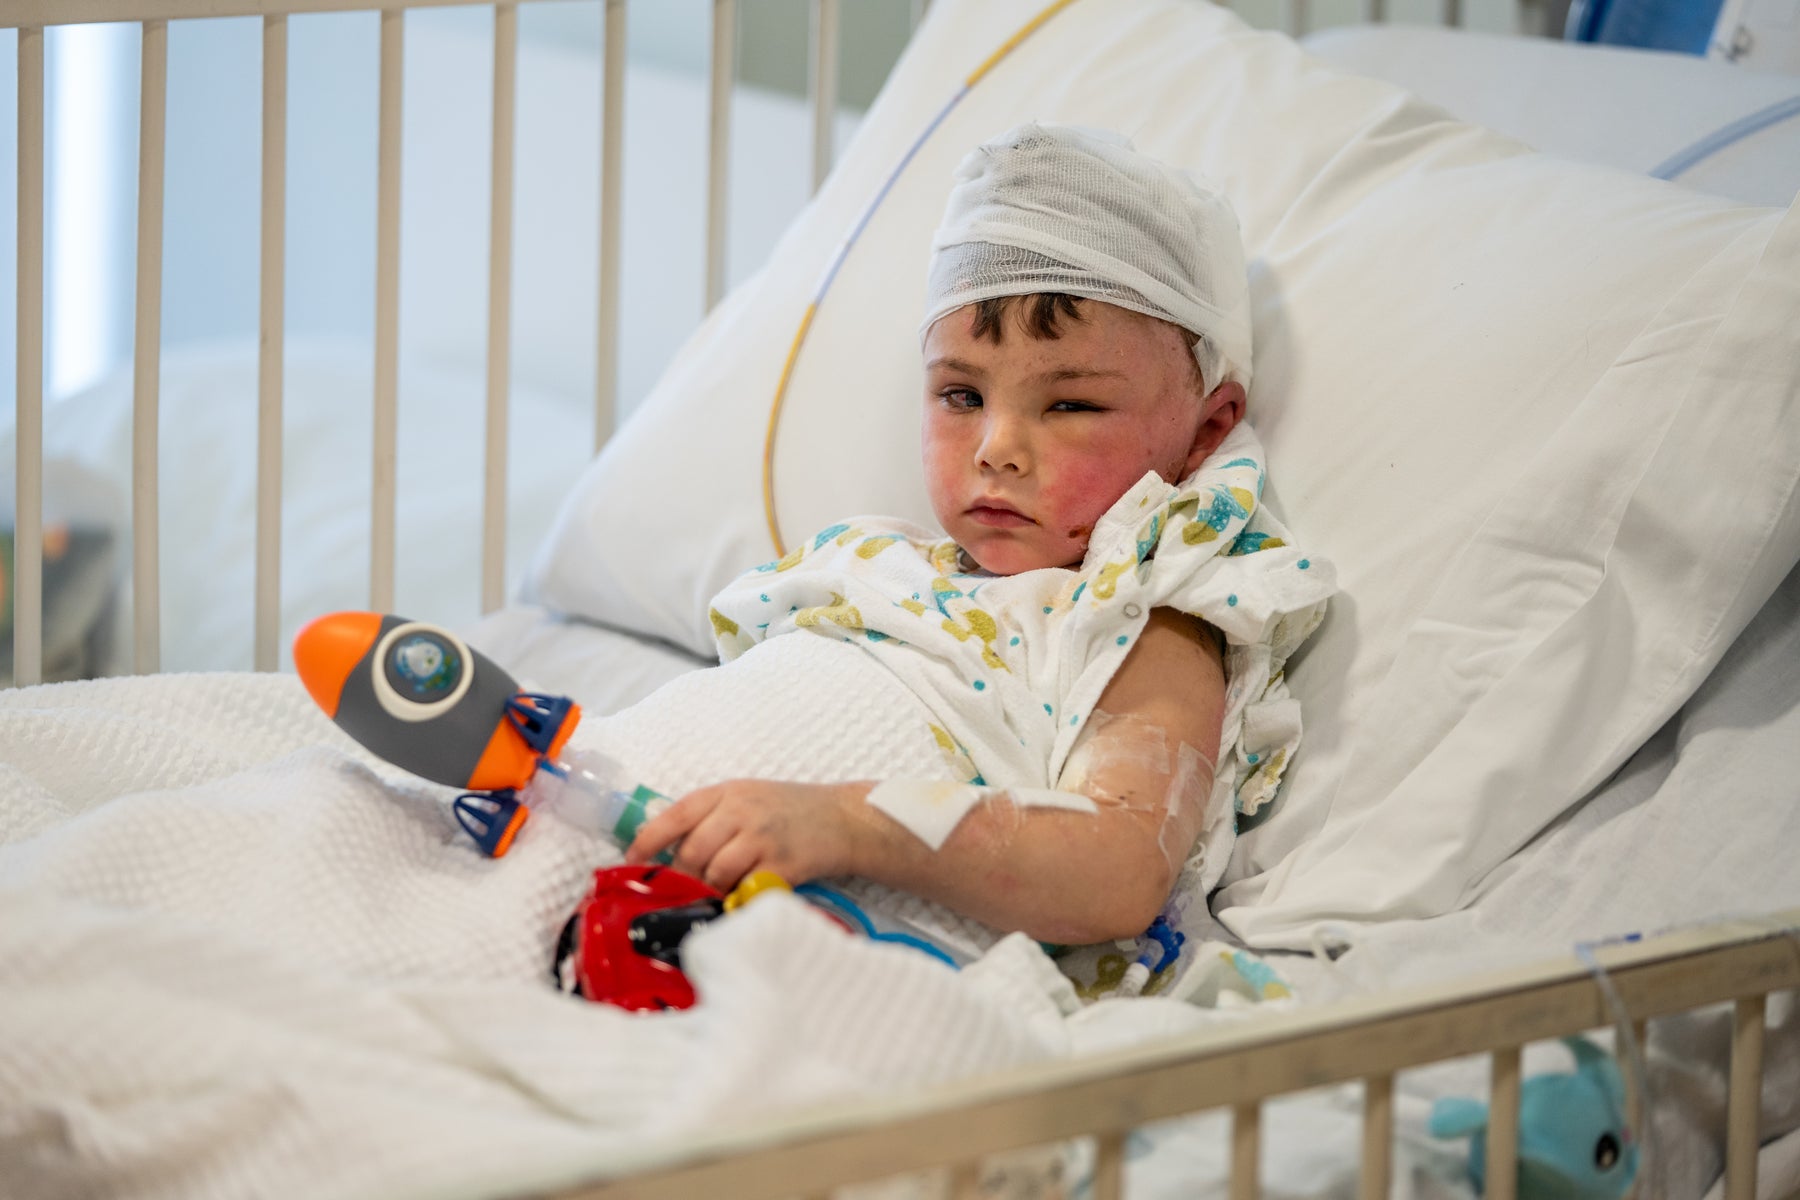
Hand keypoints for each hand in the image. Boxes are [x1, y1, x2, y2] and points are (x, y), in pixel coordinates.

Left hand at [624, 779, 870, 892]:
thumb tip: (665, 846)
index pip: (676, 814)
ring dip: (711, 887)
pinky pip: (744, 889)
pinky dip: (736, 897)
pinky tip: (740, 895)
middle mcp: (743, 811)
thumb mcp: (747, 796)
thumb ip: (711, 814)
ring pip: (715, 873)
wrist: (843, 819)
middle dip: (684, 873)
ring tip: (718, 888)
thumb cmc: (789, 810)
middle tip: (686, 884)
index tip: (633, 859)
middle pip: (692, 851)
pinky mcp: (783, 865)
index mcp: (728, 792)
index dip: (649, 839)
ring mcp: (764, 839)